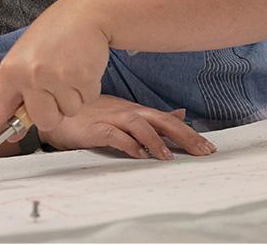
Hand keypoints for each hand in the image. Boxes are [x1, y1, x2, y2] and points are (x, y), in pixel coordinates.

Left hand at [0, 0, 109, 156]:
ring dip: (72, 97)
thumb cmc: (53, 37)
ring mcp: (55, 77)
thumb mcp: (25, 58)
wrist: (84, 15)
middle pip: (43, 121)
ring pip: (66, 113)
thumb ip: (18, 92)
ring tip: (68, 71)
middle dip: (53, 110)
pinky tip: (81, 68)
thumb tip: (15, 132)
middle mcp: (29, 76)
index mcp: (10, 71)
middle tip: (55, 84)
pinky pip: (86, 101)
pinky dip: (87, 89)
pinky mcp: (80, 78)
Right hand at [40, 95, 216, 158]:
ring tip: (167, 157)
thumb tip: (180, 114)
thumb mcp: (125, 112)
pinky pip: (114, 135)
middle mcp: (127, 112)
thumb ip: (152, 116)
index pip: (168, 120)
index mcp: (135, 110)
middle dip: (184, 136)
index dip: (189, 133)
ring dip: (154, 140)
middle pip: (160, 121)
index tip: (208, 147)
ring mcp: (111, 118)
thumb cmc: (91, 113)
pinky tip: (137, 154)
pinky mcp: (95, 128)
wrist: (57, 110)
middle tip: (202, 152)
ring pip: (139, 125)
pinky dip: (127, 144)